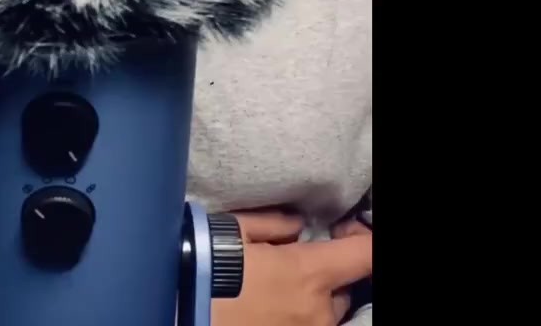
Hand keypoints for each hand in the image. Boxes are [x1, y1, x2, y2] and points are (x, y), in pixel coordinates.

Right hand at [213, 212, 372, 325]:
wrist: (175, 310)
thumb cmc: (203, 267)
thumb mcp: (233, 230)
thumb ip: (273, 224)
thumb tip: (295, 225)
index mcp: (307, 274)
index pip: (366, 254)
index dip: (361, 238)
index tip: (342, 232)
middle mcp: (316, 311)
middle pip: (343, 290)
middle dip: (325, 276)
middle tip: (293, 264)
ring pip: (323, 314)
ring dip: (309, 300)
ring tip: (274, 291)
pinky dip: (293, 316)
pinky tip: (266, 307)